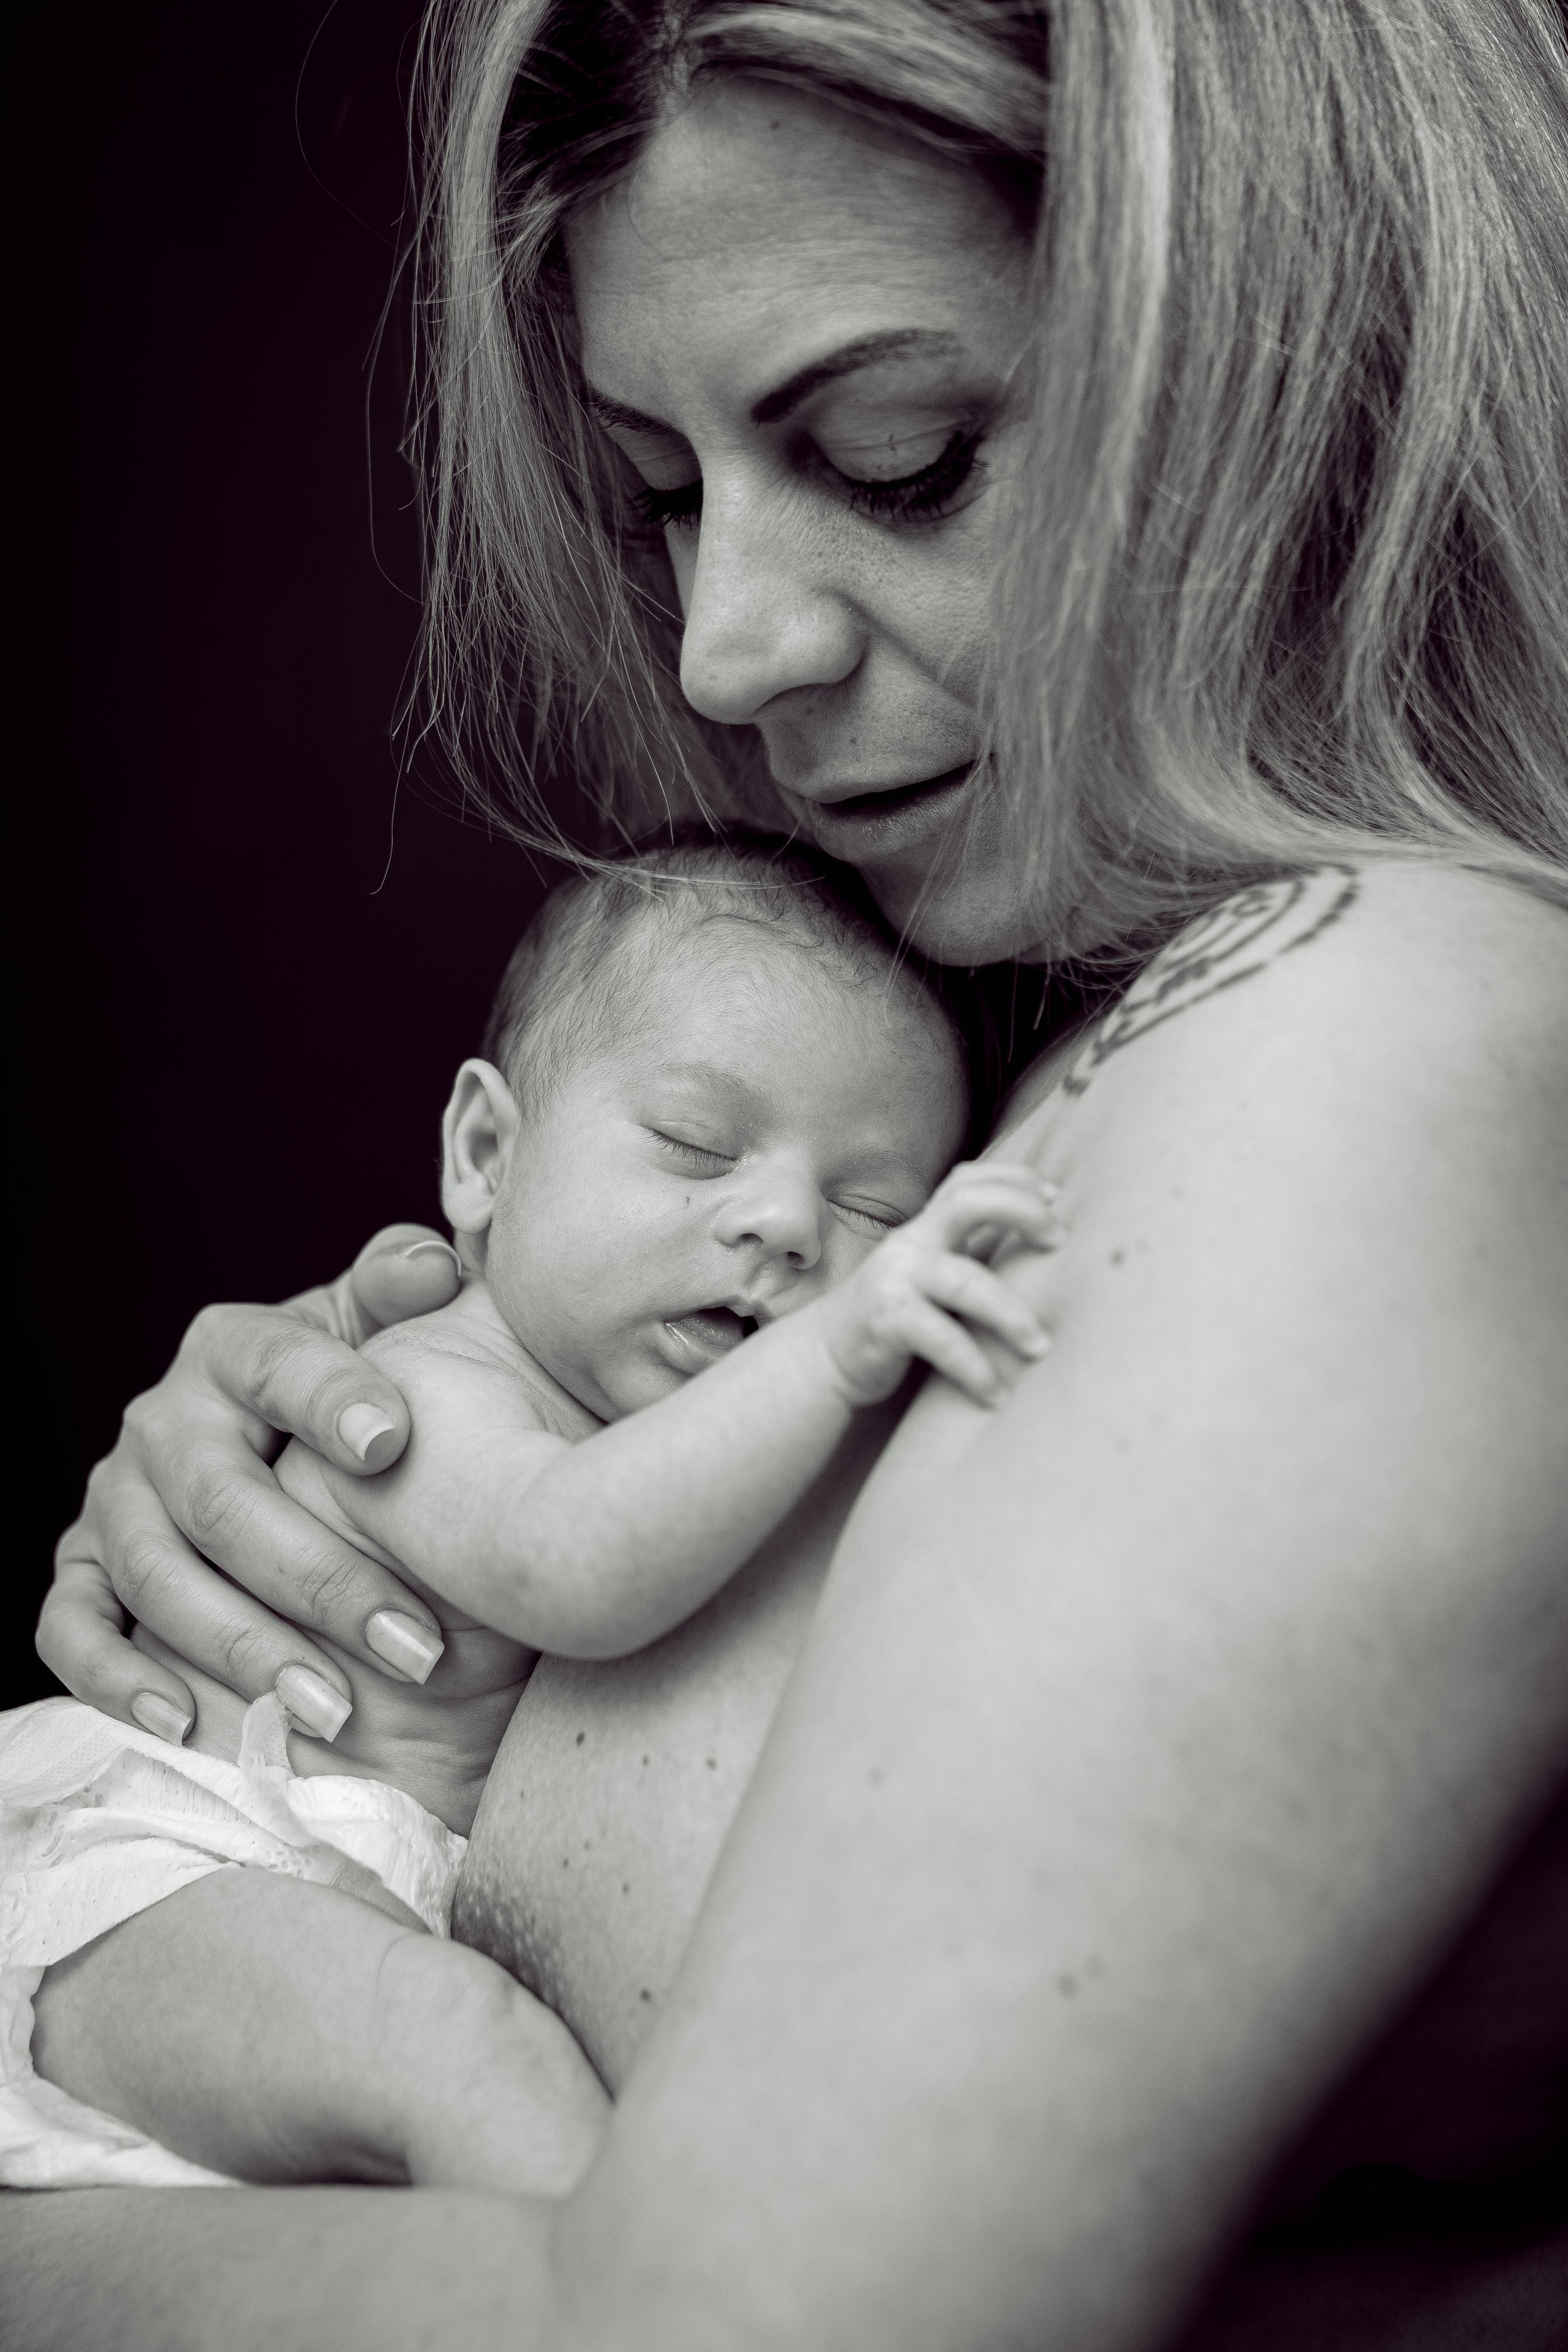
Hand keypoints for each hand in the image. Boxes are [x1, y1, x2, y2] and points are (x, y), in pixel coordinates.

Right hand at [37, 1226, 464, 1744]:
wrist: (270, 1444)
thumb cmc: (348, 1394)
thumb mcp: (375, 1329)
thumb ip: (402, 1288)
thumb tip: (430, 1264)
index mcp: (233, 1348)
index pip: (275, 1364)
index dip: (330, 1400)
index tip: (392, 1447)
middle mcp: (160, 1421)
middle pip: (226, 1501)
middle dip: (324, 1581)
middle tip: (416, 1648)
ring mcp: (112, 1501)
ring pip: (160, 1577)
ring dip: (247, 1649)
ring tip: (337, 1712)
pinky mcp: (81, 1571)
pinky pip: (72, 1627)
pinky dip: (117, 1678)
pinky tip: (185, 1724)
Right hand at [816, 1163, 1063, 1409]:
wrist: (826, 1359)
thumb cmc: (896, 1320)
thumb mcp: (932, 1278)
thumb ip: (970, 1258)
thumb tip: (1042, 1253)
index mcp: (925, 1229)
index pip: (967, 1181)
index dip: (1014, 1178)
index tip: (1056, 1196)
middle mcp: (910, 1242)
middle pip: (967, 1203)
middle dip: (1021, 1212)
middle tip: (1061, 1242)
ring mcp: (895, 1278)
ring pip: (965, 1281)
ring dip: (1011, 1315)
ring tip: (1042, 1347)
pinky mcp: (885, 1320)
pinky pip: (941, 1339)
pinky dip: (974, 1368)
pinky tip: (996, 1395)